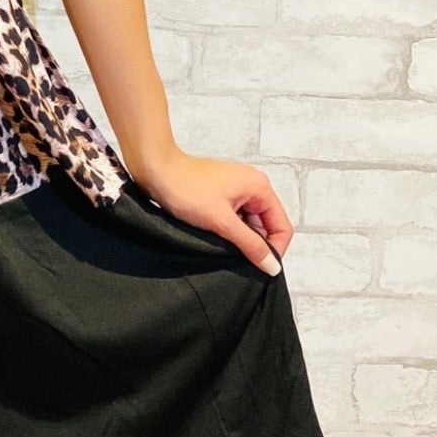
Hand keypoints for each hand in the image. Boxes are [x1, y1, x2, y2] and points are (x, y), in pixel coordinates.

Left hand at [131, 149, 290, 275]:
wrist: (154, 170)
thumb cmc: (185, 187)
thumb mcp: (222, 222)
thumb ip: (250, 245)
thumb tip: (272, 265)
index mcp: (260, 187)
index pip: (282, 226)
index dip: (274, 249)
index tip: (259, 266)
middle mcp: (251, 186)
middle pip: (266, 226)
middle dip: (254, 244)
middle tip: (235, 256)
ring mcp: (235, 191)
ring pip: (248, 225)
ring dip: (238, 238)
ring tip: (220, 243)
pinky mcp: (220, 196)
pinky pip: (234, 220)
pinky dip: (227, 231)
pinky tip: (214, 236)